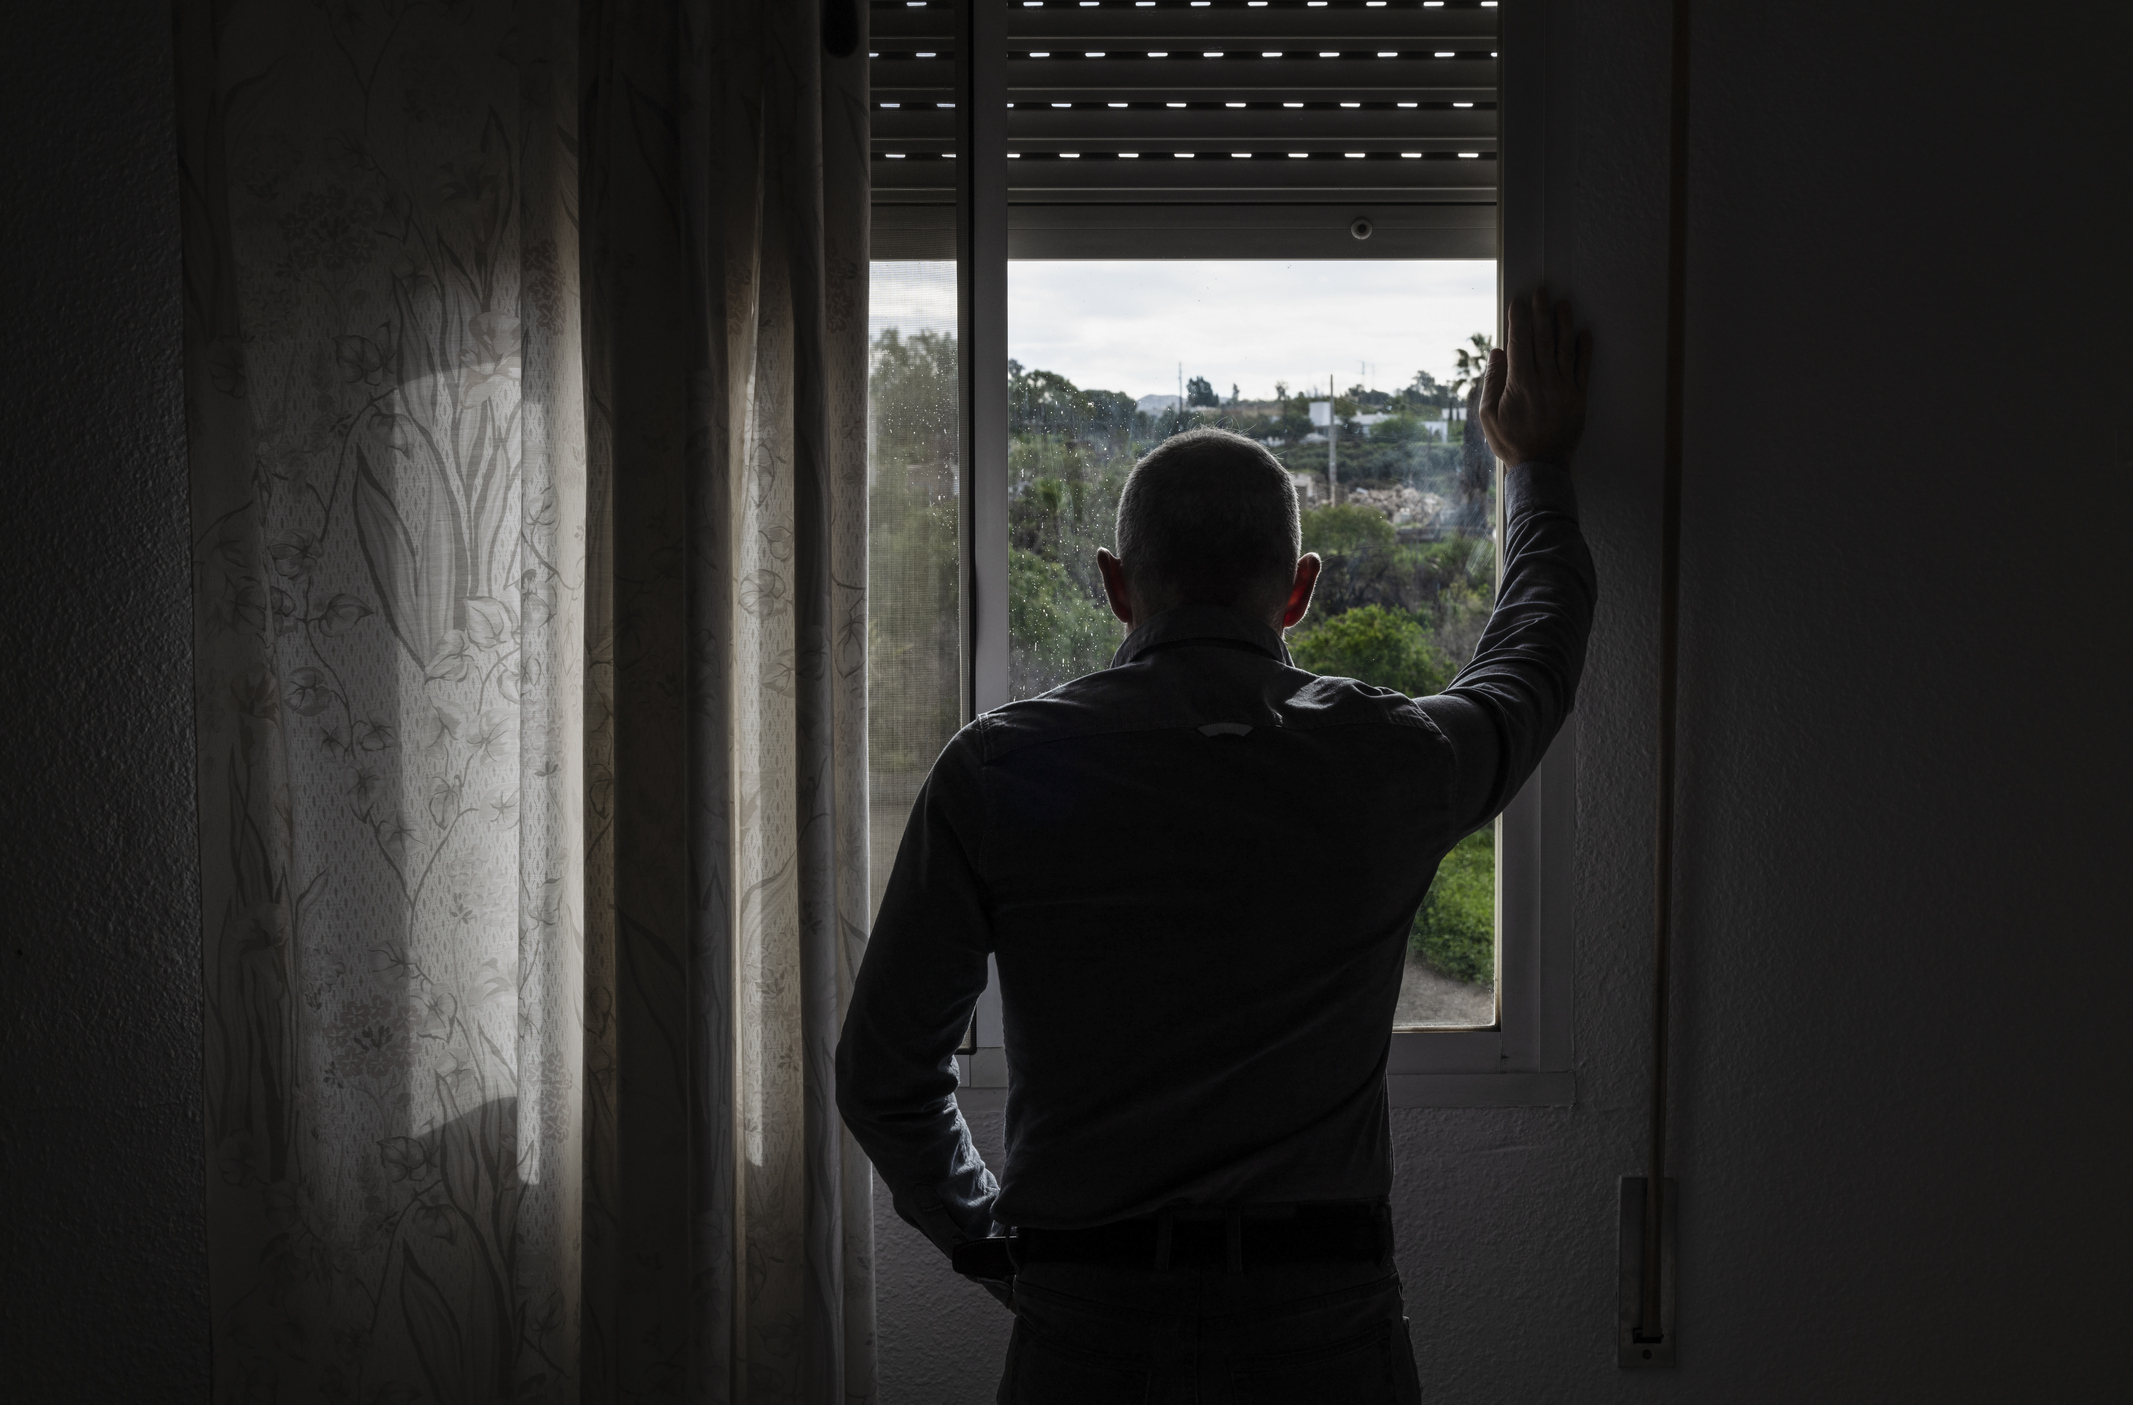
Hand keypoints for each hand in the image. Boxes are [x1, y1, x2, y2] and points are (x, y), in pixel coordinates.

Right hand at [1477, 286, 1591, 466]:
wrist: (1540, 467)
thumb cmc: (1510, 442)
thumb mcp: (1488, 415)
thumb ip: (1493, 381)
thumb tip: (1498, 352)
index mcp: (1520, 383)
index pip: (1519, 342)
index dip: (1518, 319)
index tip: (1518, 301)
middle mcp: (1545, 380)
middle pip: (1543, 338)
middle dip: (1541, 312)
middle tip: (1541, 291)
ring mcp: (1564, 388)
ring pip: (1565, 348)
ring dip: (1564, 323)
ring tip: (1563, 304)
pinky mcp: (1579, 397)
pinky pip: (1584, 368)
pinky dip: (1585, 349)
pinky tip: (1585, 333)